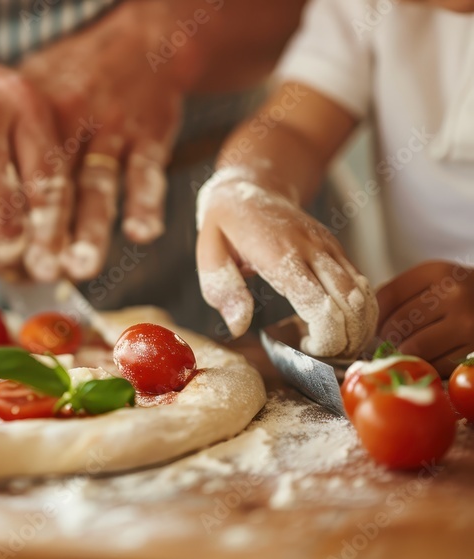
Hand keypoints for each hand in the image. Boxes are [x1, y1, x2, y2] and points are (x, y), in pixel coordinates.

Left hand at [19, 1, 188, 279]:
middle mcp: (65, 118)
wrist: (138, 46)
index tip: (1, 263)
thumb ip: (4, 159)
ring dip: (91, 228)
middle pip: (51, 185)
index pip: (10, 175)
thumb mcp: (27, 103)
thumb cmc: (69, 88)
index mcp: (26, 116)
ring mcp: (111, 126)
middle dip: (45, 234)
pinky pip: (148, 170)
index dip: (6, 222)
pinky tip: (141, 233)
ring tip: (80, 266)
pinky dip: (146, 202)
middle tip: (37, 272)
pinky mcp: (151, 132)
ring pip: (97, 182)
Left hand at [195, 170, 378, 356]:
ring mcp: (330, 249)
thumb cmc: (226, 224)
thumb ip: (223, 289)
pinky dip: (362, 312)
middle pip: (351, 305)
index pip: (320, 305)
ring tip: (336, 347)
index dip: (324, 338)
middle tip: (323, 357)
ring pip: (364, 295)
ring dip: (359, 328)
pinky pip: (362, 285)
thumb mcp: (210, 252)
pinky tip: (344, 328)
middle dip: (346, 340)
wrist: (253, 186)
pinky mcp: (337, 251)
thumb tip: (238, 326)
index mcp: (281, 255)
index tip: (307, 350)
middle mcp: (313, 250)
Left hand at [377, 261, 473, 374]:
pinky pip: (436, 364)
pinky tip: (429, 356)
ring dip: (405, 352)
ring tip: (408, 348)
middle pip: (398, 324)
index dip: (375, 315)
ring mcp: (467, 323)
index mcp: (437, 272)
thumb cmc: (460, 292)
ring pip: (414, 347)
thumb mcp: (434, 280)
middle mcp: (454, 295)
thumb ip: (401, 293)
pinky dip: (426, 364)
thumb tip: (368, 318)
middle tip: (391, 339)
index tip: (376, 323)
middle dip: (388, 336)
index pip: (387, 297)